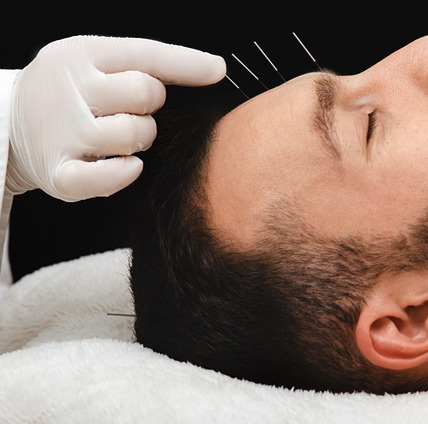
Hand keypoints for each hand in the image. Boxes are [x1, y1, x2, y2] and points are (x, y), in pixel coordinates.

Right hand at [7, 35, 225, 201]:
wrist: (8, 124)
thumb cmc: (70, 93)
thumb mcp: (94, 62)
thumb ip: (145, 63)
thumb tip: (214, 68)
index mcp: (79, 55)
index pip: (144, 54)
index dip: (187, 64)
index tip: (218, 71)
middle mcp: (68, 90)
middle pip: (144, 94)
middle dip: (151, 105)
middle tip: (132, 110)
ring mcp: (61, 133)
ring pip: (134, 134)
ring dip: (140, 139)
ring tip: (119, 135)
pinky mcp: (59, 174)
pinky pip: (109, 177)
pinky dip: (125, 172)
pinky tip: (126, 164)